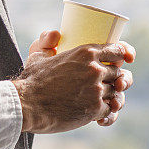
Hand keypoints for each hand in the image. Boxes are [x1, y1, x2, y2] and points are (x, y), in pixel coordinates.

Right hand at [14, 38, 135, 133]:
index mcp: (86, 52)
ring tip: (98, 101)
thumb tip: (56, 33)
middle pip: (119, 73)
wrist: (26, 105)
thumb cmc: (31, 80)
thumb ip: (47, 42)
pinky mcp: (95, 109)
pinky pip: (111, 110)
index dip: (123, 56)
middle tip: (106, 86)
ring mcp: (97, 89)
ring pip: (116, 93)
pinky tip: (98, 115)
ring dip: (110, 98)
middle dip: (115, 80)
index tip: (123, 61)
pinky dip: (107, 113)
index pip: (118, 50)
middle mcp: (95, 69)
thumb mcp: (39, 55)